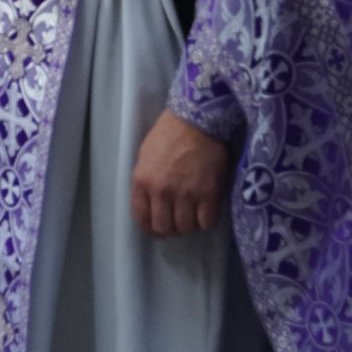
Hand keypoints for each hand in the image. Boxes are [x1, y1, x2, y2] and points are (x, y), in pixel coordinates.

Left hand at [132, 109, 230, 237]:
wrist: (195, 122)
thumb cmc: (168, 135)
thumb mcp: (145, 157)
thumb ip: (146, 182)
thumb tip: (151, 205)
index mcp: (142, 181)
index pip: (142, 218)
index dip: (151, 229)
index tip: (158, 230)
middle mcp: (161, 192)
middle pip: (165, 227)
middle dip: (171, 229)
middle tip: (178, 223)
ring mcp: (186, 194)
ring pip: (186, 227)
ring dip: (190, 225)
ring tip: (193, 215)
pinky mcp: (209, 194)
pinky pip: (207, 222)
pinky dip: (207, 221)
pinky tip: (207, 211)